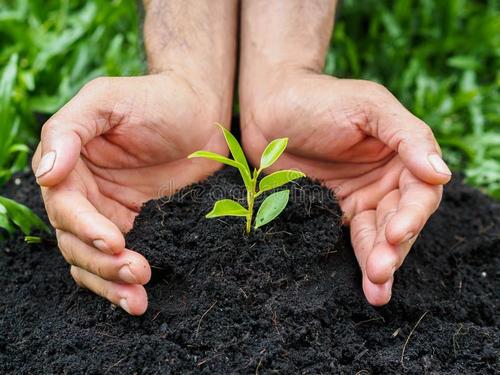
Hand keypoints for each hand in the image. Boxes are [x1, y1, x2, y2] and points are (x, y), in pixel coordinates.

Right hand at [32, 73, 228, 314]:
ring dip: (111, 282)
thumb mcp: (106, 100)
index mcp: (70, 165)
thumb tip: (46, 174)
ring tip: (137, 297)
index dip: (84, 227)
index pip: (65, 207)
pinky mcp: (139, 224)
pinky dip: (124, 281)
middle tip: (136, 271)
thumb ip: (70, 130)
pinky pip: (121, 258)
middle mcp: (84, 193)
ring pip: (93, 259)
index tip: (113, 239)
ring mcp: (110, 212)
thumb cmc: (154, 99)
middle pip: (75, 241)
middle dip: (101, 262)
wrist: (201, 112)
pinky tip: (138, 297)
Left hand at [240, 69, 450, 304]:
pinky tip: (367, 284)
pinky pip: (350, 239)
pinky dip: (358, 260)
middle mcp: (384, 180)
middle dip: (394, 248)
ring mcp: (358, 198)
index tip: (395, 231)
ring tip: (376, 288)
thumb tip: (440, 173)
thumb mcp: (369, 106)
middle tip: (381, 269)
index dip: (412, 215)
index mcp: (401, 155)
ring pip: (378, 237)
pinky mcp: (331, 212)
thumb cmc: (321, 99)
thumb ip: (408, 136)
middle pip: (401, 221)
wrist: (269, 107)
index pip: (420, 191)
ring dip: (379, 262)